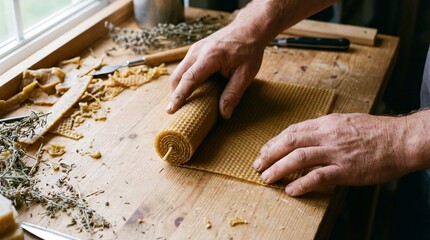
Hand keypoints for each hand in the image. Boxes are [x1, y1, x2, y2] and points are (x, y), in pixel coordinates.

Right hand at [166, 24, 265, 118]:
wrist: (249, 28)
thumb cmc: (249, 50)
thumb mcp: (246, 74)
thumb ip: (233, 94)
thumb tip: (224, 114)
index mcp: (210, 57)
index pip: (189, 79)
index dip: (179, 96)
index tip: (171, 110)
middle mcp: (198, 51)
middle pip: (177, 75)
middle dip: (174, 94)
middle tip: (173, 111)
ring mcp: (195, 49)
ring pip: (178, 71)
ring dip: (177, 87)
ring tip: (180, 103)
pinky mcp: (195, 50)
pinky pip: (184, 67)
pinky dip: (182, 80)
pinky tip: (188, 90)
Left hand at [253, 113, 414, 195]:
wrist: (400, 140)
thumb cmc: (375, 131)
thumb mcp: (346, 122)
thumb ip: (325, 128)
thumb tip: (307, 136)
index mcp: (326, 123)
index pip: (293, 130)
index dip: (275, 141)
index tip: (264, 150)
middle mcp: (327, 135)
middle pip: (290, 142)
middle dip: (269, 154)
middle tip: (257, 165)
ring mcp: (335, 152)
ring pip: (299, 158)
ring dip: (278, 168)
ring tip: (266, 178)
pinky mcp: (346, 169)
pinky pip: (318, 177)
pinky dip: (302, 183)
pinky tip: (291, 190)